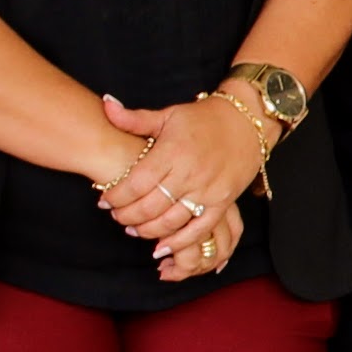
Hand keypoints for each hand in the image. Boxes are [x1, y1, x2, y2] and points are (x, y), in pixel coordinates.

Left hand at [95, 91, 267, 279]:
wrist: (246, 121)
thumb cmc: (203, 118)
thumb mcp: (168, 114)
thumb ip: (134, 118)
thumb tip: (106, 104)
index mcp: (172, 151)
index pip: (136, 182)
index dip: (116, 196)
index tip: (104, 201)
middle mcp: (189, 173)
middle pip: (150, 206)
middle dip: (127, 216)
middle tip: (116, 216)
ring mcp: (207, 190)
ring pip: (171, 221)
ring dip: (148, 231)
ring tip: (134, 229)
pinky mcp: (222, 202)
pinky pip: (199, 229)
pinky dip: (179, 242)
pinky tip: (163, 247)